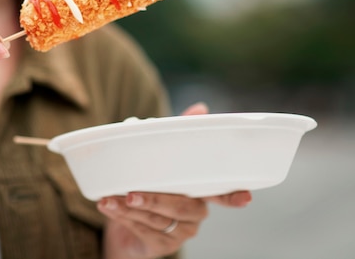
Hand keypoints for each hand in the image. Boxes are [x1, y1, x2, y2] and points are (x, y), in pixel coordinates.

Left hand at [98, 102, 252, 258]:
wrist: (123, 222)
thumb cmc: (150, 184)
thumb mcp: (161, 157)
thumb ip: (178, 133)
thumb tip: (201, 109)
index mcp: (199, 190)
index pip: (221, 193)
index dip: (233, 196)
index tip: (245, 197)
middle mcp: (195, 214)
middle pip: (181, 207)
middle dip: (156, 199)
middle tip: (132, 193)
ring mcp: (180, 232)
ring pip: (159, 219)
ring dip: (132, 208)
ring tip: (110, 198)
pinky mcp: (162, 245)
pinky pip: (144, 231)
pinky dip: (124, 218)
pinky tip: (108, 207)